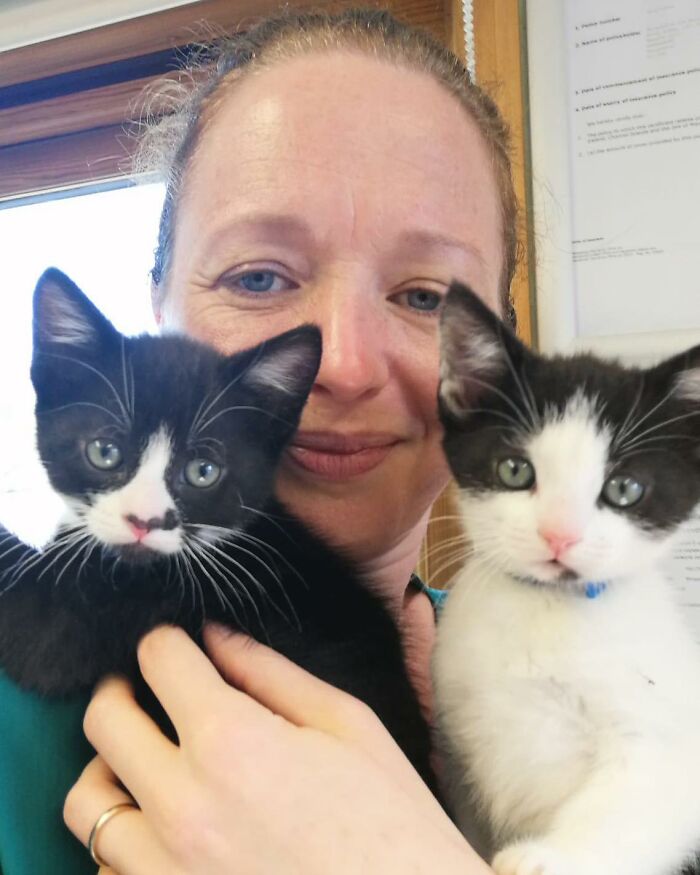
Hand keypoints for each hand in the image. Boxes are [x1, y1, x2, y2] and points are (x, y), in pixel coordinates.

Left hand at [64, 624, 490, 874]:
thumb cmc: (391, 820)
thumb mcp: (346, 724)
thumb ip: (271, 672)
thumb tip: (216, 636)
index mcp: (231, 742)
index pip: (161, 659)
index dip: (167, 638)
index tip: (178, 644)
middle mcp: (181, 805)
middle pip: (104, 721)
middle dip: (121, 689)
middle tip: (147, 690)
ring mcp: (164, 869)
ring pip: (86, 802)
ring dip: (109, 767)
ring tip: (145, 761)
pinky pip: (108, 866)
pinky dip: (127, 836)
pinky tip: (166, 826)